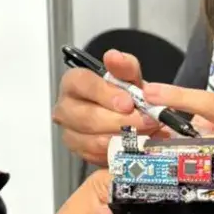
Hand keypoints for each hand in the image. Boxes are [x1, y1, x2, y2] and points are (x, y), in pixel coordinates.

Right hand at [52, 49, 163, 165]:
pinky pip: (98, 157)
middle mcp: (66, 108)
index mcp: (74, 83)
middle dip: (120, 121)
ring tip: (148, 134)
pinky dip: (120, 153)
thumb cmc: (126, 95)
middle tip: (147, 122)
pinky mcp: (80, 153)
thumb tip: (114, 57)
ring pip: (92, 140)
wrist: (131, 117)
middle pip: (86, 117)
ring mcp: (70, 132)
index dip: (104, 93)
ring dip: (124, 138)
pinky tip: (138, 146)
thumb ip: (125, 67)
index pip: (81, 84)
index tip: (128, 103)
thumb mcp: (130, 78)